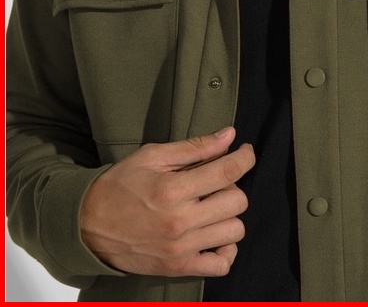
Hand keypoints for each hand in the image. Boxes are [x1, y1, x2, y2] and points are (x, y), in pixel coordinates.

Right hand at [80, 127, 254, 276]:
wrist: (87, 225)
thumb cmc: (120, 185)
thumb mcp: (153, 156)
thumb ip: (195, 147)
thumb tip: (229, 135)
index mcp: (173, 189)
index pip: (228, 172)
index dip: (245, 158)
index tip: (246, 152)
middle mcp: (180, 221)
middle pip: (238, 201)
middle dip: (233, 185)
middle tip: (217, 182)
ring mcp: (181, 248)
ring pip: (235, 231)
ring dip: (230, 215)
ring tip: (213, 207)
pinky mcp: (179, 267)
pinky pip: (222, 264)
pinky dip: (226, 250)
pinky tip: (213, 234)